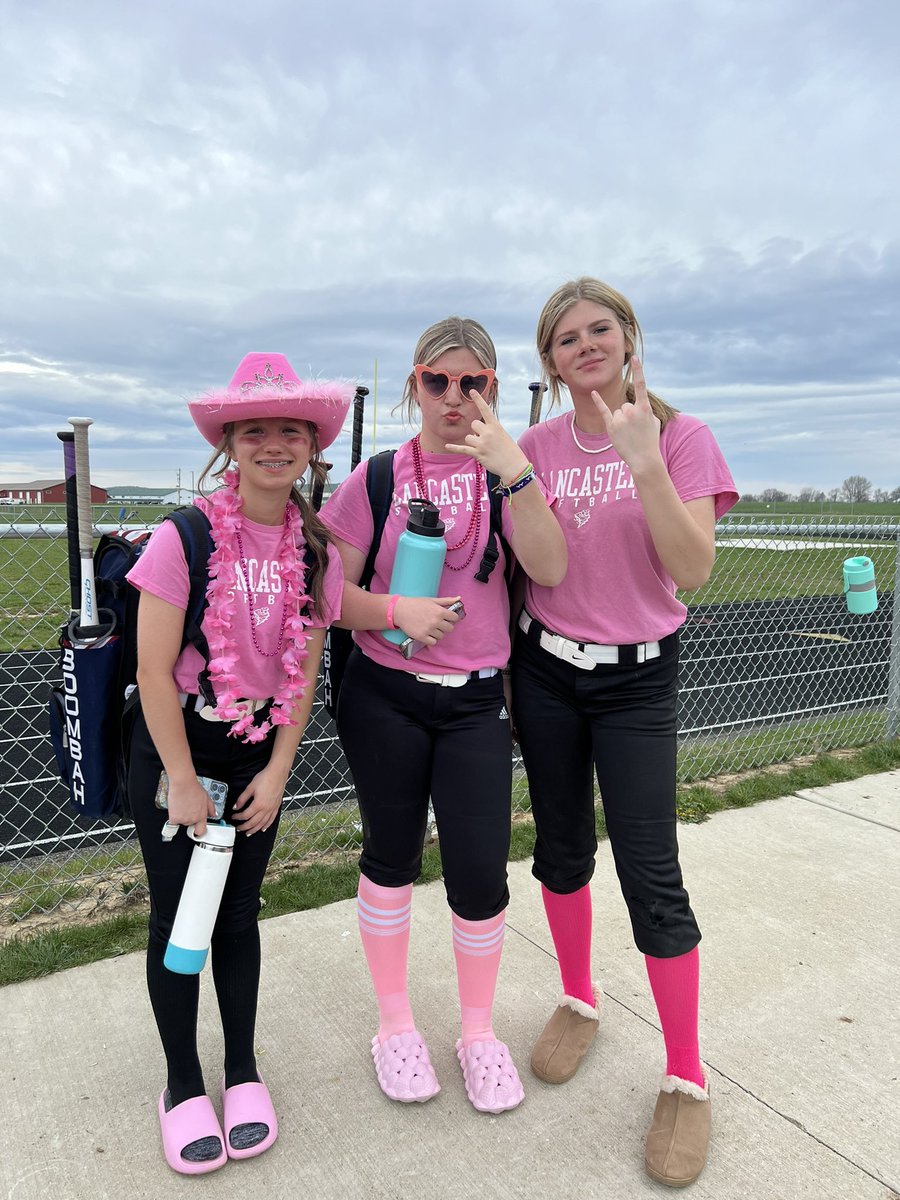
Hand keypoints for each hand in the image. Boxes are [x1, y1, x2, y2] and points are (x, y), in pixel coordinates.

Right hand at [166, 775, 215, 837]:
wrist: (183, 784)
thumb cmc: (194, 788)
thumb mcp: (207, 798)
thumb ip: (211, 808)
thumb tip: (213, 814)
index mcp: (201, 816)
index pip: (201, 831)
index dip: (198, 831)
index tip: (197, 830)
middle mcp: (193, 819)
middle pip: (190, 824)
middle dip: (189, 818)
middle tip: (188, 809)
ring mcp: (183, 819)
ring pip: (182, 822)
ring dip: (182, 816)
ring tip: (183, 806)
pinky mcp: (174, 818)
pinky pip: (173, 822)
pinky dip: (174, 816)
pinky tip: (176, 808)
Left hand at [232, 763, 285, 836]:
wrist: (277, 773)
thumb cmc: (266, 778)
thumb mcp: (250, 787)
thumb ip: (242, 798)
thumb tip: (236, 806)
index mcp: (258, 804)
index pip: (245, 815)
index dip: (238, 817)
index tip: (234, 817)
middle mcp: (266, 808)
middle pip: (253, 822)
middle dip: (245, 827)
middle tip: (239, 828)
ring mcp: (272, 808)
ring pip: (262, 824)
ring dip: (255, 829)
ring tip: (249, 832)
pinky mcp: (276, 807)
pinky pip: (271, 820)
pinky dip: (266, 825)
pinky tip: (263, 828)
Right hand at [392, 595, 462, 645]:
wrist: (399, 610)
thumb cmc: (416, 604)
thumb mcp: (432, 600)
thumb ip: (446, 600)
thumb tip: (459, 598)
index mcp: (440, 611)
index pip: (455, 618)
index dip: (452, 618)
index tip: (447, 618)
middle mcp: (436, 621)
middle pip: (450, 629)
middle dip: (445, 626)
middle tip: (438, 623)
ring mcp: (429, 630)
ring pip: (441, 636)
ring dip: (438, 633)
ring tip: (430, 627)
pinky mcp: (422, 637)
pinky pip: (433, 642)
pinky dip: (431, 639)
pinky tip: (427, 634)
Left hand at [444, 392, 528, 481]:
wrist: (514, 466)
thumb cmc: (510, 451)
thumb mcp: (503, 435)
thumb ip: (491, 430)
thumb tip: (477, 432)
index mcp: (496, 426)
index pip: (485, 410)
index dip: (478, 399)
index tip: (471, 391)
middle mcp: (488, 432)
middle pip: (473, 424)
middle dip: (476, 431)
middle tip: (485, 440)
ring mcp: (482, 443)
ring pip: (468, 437)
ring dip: (473, 442)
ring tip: (483, 448)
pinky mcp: (478, 454)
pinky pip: (462, 449)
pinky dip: (454, 448)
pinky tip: (447, 446)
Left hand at [591, 358, 660, 472]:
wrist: (644, 459)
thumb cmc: (650, 441)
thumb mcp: (654, 422)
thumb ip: (645, 410)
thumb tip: (639, 405)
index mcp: (644, 408)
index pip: (640, 385)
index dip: (638, 370)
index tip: (634, 357)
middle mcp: (631, 410)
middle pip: (625, 405)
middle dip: (629, 416)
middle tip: (635, 430)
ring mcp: (620, 418)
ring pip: (617, 412)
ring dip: (621, 422)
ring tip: (628, 434)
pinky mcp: (611, 426)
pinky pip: (603, 410)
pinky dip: (598, 402)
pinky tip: (593, 393)